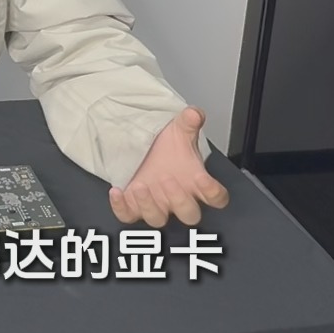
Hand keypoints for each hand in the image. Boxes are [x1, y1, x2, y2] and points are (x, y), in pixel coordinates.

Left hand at [108, 106, 229, 227]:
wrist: (145, 151)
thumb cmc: (168, 149)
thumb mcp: (179, 131)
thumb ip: (189, 122)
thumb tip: (193, 113)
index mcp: (196, 183)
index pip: (216, 197)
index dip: (213, 193)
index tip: (202, 179)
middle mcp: (178, 199)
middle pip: (189, 215)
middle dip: (179, 200)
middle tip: (167, 179)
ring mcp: (157, 206)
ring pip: (158, 219)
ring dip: (149, 205)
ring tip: (140, 185)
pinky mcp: (134, 208)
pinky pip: (128, 216)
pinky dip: (121, 207)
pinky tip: (117, 191)